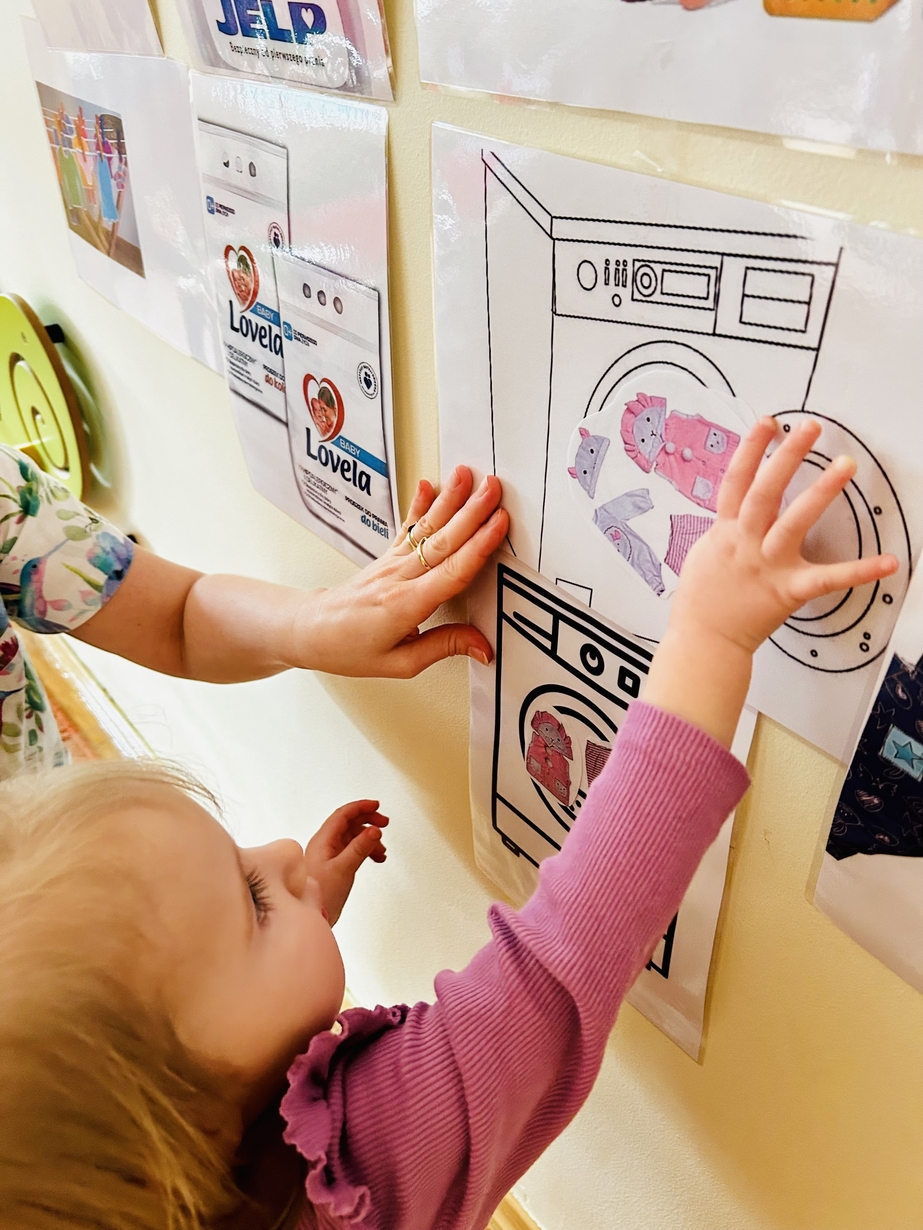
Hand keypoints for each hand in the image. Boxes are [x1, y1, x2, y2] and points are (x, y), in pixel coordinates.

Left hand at [291, 467, 508, 677]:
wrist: (312, 631)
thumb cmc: (350, 649)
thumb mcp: (400, 664)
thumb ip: (444, 647)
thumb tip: (483, 647)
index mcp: (406, 605)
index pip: (452, 571)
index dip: (479, 545)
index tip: (499, 523)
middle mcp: (400, 577)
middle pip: (443, 541)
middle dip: (472, 511)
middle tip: (494, 488)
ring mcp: (392, 563)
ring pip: (427, 528)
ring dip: (450, 499)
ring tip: (467, 475)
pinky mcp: (386, 558)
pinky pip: (407, 529)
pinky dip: (419, 505)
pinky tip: (428, 485)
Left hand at [304, 799, 387, 924]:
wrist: (312, 915)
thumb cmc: (321, 894)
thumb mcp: (344, 869)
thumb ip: (360, 848)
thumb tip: (374, 829)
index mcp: (323, 840)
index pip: (343, 815)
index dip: (361, 807)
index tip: (376, 806)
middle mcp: (325, 844)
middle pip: (349, 823)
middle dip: (368, 821)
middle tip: (384, 823)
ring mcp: (330, 854)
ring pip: (353, 836)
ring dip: (369, 839)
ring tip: (381, 850)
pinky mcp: (335, 865)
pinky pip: (353, 849)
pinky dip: (366, 850)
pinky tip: (375, 858)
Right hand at [644, 417, 898, 746]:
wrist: (702, 640)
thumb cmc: (702, 601)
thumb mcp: (704, 555)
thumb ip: (724, 531)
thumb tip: (735, 511)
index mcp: (725, 532)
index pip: (736, 481)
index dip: (750, 449)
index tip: (768, 423)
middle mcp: (746, 542)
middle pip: (765, 491)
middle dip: (786, 456)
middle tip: (810, 429)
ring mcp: (766, 565)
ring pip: (793, 522)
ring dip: (820, 492)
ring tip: (845, 466)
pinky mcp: (787, 591)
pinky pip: (826, 580)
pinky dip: (859, 572)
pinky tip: (888, 561)